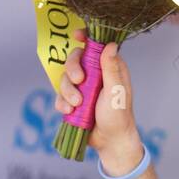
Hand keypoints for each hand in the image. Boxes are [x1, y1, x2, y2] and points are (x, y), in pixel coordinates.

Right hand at [55, 26, 143, 169]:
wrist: (110, 142)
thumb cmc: (119, 116)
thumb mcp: (116, 91)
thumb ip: (111, 69)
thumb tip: (111, 44)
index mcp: (109, 68)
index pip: (95, 46)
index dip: (85, 37)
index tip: (77, 36)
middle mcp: (95, 75)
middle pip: (75, 59)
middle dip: (72, 69)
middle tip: (79, 81)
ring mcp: (83, 88)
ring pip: (64, 78)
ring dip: (67, 91)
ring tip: (78, 105)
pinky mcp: (73, 100)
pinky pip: (59, 95)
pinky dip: (62, 102)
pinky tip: (70, 111)